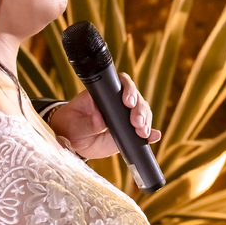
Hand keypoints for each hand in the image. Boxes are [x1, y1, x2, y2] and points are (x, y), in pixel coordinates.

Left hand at [46, 73, 161, 159]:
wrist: (72, 141)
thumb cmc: (71, 127)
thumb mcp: (74, 125)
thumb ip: (86, 123)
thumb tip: (99, 119)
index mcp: (104, 93)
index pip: (122, 83)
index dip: (128, 90)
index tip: (128, 102)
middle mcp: (118, 102)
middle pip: (137, 99)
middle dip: (140, 110)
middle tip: (136, 122)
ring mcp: (125, 117)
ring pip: (143, 113)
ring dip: (145, 122)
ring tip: (142, 133)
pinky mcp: (129, 131)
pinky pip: (143, 130)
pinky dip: (150, 134)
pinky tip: (154, 136)